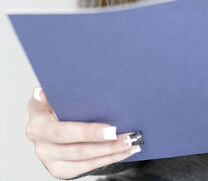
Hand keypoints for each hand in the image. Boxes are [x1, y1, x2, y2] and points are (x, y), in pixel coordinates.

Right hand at [26, 85, 142, 178]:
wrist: (66, 134)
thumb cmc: (71, 108)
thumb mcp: (68, 96)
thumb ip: (75, 91)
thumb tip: (97, 79)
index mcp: (37, 108)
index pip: (37, 101)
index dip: (40, 98)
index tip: (43, 92)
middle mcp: (37, 132)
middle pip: (63, 134)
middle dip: (90, 133)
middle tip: (112, 130)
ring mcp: (46, 153)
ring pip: (79, 153)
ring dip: (109, 147)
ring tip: (129, 139)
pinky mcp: (58, 168)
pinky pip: (86, 166)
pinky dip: (109, 158)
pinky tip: (125, 150)